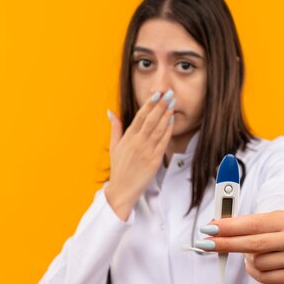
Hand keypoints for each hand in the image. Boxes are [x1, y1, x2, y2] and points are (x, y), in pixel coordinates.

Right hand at [105, 91, 175, 220]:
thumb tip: (110, 111)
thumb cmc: (119, 169)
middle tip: (169, 93)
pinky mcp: (154, 160)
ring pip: (158, 129)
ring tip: (173, 103)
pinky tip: (172, 120)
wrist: (122, 190)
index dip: (149, 104)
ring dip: (166, 114)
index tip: (156, 94)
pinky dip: (168, 130)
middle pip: (150, 120)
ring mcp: (146, 151)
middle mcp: (137, 142)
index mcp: (127, 138)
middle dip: (160, 105)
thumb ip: (115, 128)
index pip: (139, 117)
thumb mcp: (114, 146)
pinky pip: (163, 142)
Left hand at [196, 210, 283, 283]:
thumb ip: (239, 223)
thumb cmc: (275, 232)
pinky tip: (263, 263)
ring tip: (256, 253)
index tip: (208, 229)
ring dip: (247, 259)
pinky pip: (262, 277)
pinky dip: (255, 271)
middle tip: (204, 244)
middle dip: (226, 244)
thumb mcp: (262, 221)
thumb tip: (212, 226)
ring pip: (256, 263)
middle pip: (253, 244)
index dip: (228, 227)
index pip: (252, 224)